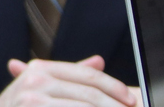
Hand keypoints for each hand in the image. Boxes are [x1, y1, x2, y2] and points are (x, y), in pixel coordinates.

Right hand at [0, 55, 141, 106]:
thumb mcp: (36, 88)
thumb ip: (68, 76)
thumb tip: (98, 61)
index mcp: (40, 70)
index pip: (88, 76)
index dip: (114, 87)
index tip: (130, 99)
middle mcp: (36, 82)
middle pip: (90, 95)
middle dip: (115, 106)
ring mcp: (33, 101)